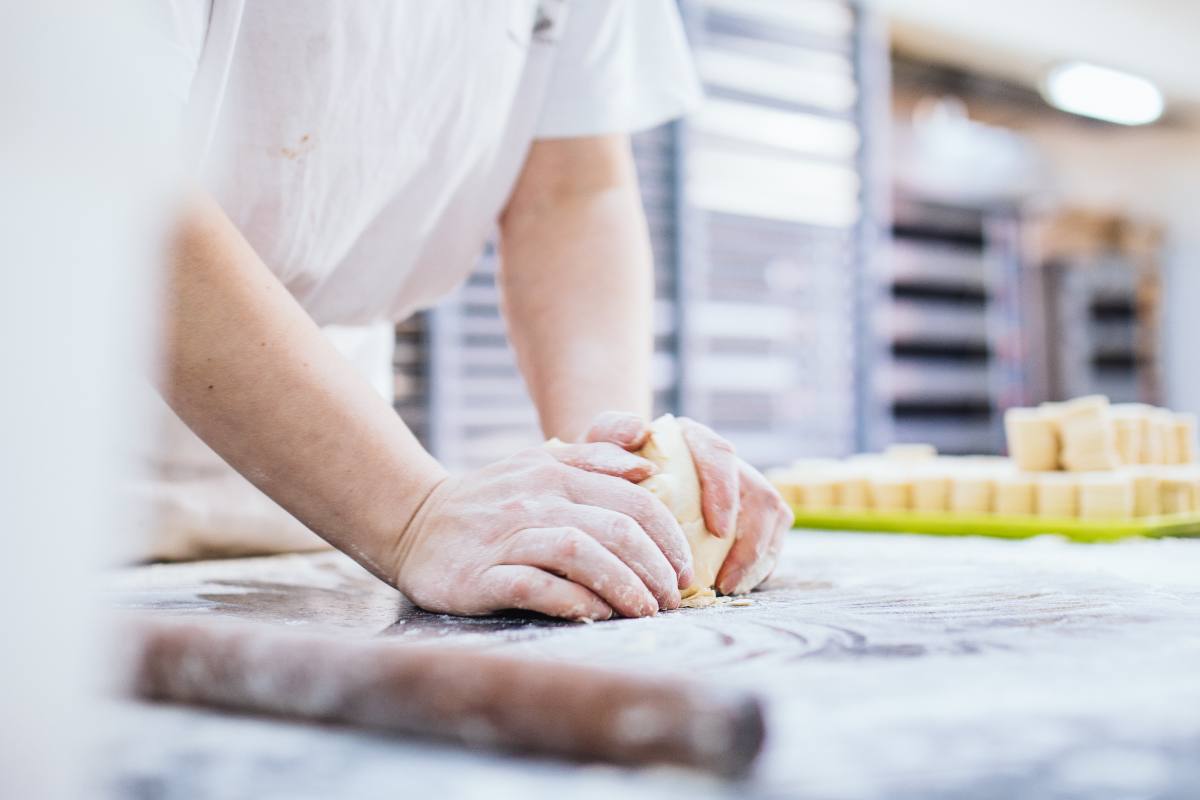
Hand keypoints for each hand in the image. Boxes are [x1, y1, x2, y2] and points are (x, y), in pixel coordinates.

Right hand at [392, 444, 694, 620]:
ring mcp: (507, 536)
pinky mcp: (480, 576)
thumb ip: (594, 460)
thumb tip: (650, 469)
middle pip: (616, 528)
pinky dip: (573, 601)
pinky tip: (596, 615)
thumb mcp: (540, 466)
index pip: (634, 500)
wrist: (415, 523)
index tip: (685, 570)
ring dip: (624, 586)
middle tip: (672, 598)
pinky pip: (536, 587)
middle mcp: (535, 499)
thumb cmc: (491, 500)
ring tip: (646, 611)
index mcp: (556, 472)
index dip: (669, 537)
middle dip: (656, 567)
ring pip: (581, 554)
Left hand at [585, 412, 792, 594]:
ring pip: (772, 517)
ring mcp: (740, 490)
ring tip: (729, 588)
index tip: (718, 530)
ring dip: (758, 556)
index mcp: (692, 439)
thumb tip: (637, 431)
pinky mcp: (747, 518)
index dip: (725, 491)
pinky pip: (769, 540)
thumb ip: (611, 431)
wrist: (614, 483)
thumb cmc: (606, 465)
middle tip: (725, 580)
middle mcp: (724, 462)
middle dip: (751, 539)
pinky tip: (732, 587)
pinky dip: (757, 566)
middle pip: (759, 493)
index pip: (720, 454)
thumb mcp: (599, 444)